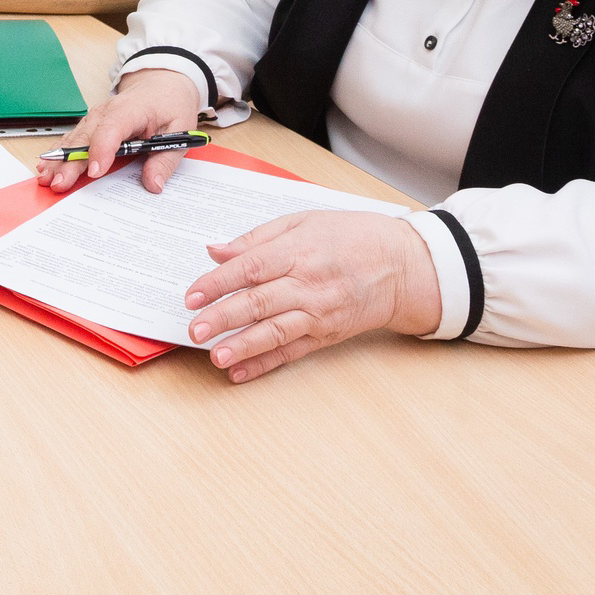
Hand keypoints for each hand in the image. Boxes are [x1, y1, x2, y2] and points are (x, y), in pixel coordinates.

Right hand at [41, 67, 204, 193]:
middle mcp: (107, 111)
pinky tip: (46, 166)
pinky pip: (73, 138)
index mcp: (131, 110)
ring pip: (74, 138)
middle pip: (86, 137)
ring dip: (59, 159)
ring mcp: (95, 117)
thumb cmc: (169, 104)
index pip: (112, 128)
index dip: (102, 150)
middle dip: (70, 161)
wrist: (162, 83)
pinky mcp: (91, 124)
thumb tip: (153, 184)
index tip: (95, 172)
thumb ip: (165, 160)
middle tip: (60, 183)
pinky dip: (59, 153)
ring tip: (46, 178)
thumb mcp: (180, 130)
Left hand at [182, 210, 441, 381]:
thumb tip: (215, 251)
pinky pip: (292, 352)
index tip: (191, 294)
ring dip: (243, 346)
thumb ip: (256, 238)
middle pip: (259, 303)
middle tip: (194, 328)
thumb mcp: (303, 222)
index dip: (218, 283)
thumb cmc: (352, 236)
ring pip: (275, 332)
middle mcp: (309, 285)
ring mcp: (319, 314)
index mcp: (299, 252)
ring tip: (216, 356)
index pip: (250, 268)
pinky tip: (240, 372)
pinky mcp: (327, 335)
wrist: (403, 266)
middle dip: (223, 317)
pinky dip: (265, 364)